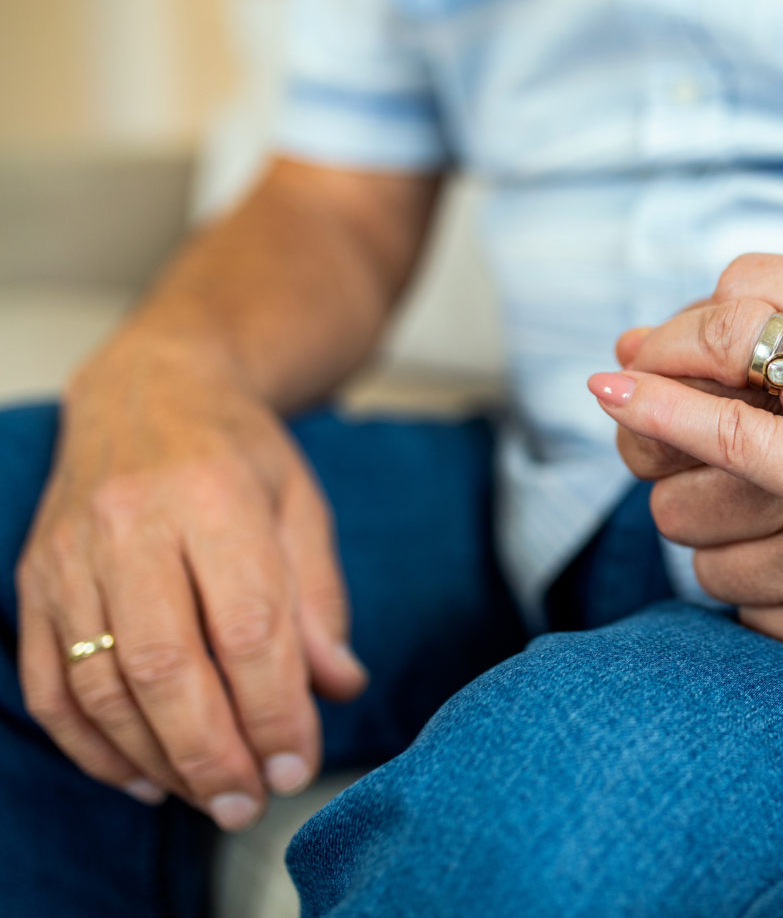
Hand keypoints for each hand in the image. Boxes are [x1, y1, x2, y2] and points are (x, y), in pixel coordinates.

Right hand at [16, 341, 367, 828]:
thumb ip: (319, 599)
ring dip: (156, 758)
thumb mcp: (302, 507)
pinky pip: (51, 684)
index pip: (245, 627)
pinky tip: (141, 775)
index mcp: (213, 498)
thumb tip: (338, 685)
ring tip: (208, 796)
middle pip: (164, 665)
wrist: (149, 390)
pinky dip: (92, 745)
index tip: (298, 761)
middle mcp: (131, 525)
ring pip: (101, 684)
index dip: (272, 710)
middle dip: (211, 751)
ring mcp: (70, 556)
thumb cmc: (238, 454)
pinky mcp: (34, 582)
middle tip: (250, 801)